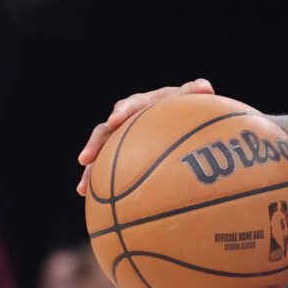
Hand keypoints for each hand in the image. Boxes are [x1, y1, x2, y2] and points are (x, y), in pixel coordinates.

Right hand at [75, 80, 215, 195]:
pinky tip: (91, 199)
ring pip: (101, 153)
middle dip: (95, 144)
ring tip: (82, 188)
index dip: (121, 112)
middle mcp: (125, 120)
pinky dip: (100, 182)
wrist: (177, 116)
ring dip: (91, 170)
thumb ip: (194, 92)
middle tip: (85, 158)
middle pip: (105, 131)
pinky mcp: (120, 154)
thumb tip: (205, 87)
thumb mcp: (189, 98)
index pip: (129, 106)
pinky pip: (108, 168)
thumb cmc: (183, 105)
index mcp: (141, 104)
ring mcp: (120, 138)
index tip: (114, 121)